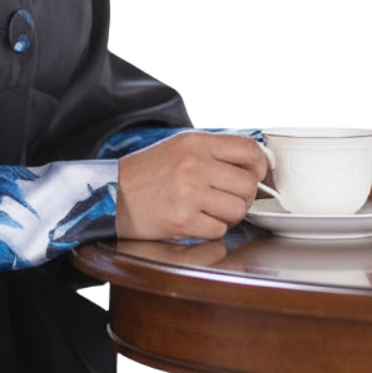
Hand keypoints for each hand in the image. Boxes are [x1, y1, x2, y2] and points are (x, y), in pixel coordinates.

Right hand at [116, 131, 268, 242]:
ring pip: (238, 209)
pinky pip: (220, 229)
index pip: (249, 149)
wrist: (111, 194)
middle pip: (248, 183)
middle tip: (226, 197)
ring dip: (229, 214)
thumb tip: (254, 165)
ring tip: (209, 209)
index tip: (256, 174)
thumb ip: (214, 152)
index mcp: (196, 143)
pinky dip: (212, 229)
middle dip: (244, 195)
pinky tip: (195, 220)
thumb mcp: (179, 147)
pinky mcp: (183, 220)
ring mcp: (189, 193)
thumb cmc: (147, 173)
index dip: (260, 165)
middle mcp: (194, 164)